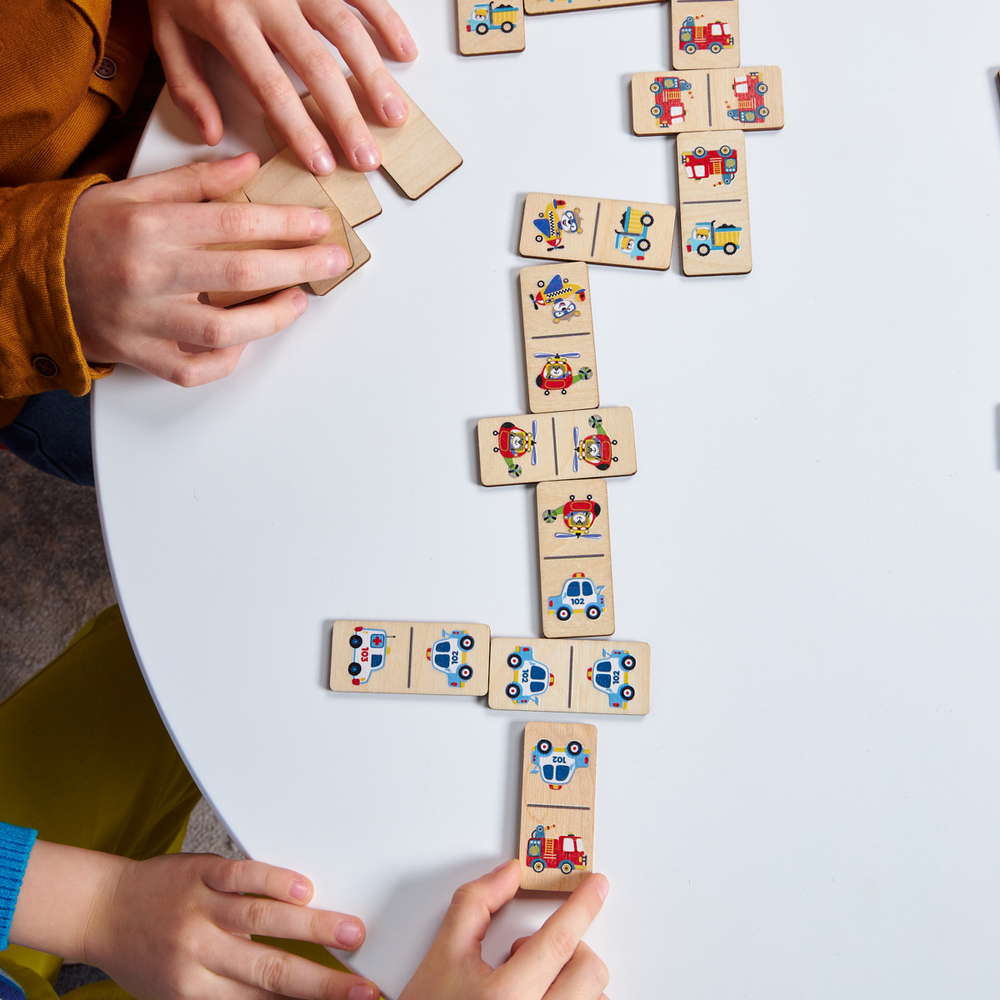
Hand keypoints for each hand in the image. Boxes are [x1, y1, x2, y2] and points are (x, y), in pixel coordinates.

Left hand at [11, 841, 378, 999]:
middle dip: (322, 983)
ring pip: (263, 920)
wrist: (100, 910)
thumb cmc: (142, 955)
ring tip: (352, 933)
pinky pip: (242, 876)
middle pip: (270, 971)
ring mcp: (202, 909)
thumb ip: (227, 993)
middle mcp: (199, 952)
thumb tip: (284, 997)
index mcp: (193, 990)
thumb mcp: (177, 992)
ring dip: (313, 928)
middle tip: (362, 988)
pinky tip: (303, 888)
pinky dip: (274, 881)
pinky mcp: (202, 872)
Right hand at [65, 153, 347, 386]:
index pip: (232, 223)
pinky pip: (191, 370)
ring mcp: (143, 321)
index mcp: (149, 226)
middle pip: (239, 274)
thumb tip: (249, 164)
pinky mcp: (138, 355)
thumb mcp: (133, 191)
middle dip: (297, 267)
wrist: (25, 276)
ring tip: (298, 302)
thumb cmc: (85, 231)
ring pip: (221, 331)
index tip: (319, 223)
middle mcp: (148, 275)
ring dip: (270, 319)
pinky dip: (223, 362)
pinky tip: (245, 344)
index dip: (284, 224)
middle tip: (334, 260)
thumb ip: (194, 181)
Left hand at [147, 0, 417, 174]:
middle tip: (367, 158)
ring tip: (394, 117)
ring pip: (345, 32)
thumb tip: (211, 134)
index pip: (272, 89)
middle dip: (346, 118)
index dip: (301, 130)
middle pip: (317, 68)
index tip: (323, 164)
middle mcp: (268, 0)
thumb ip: (187, 85)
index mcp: (229, 23)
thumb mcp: (166, 30)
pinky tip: (404, 53)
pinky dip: (386, 20)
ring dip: (375, 78)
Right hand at [399, 860, 610, 999]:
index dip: (582, 906)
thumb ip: (477, 903)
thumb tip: (510, 875)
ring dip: (573, 981)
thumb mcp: (444, 953)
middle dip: (572, 948)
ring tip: (534, 983)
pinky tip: (542, 997)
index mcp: (505, 998)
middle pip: (588, 972)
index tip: (596, 886)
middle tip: (535, 950)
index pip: (559, 940)